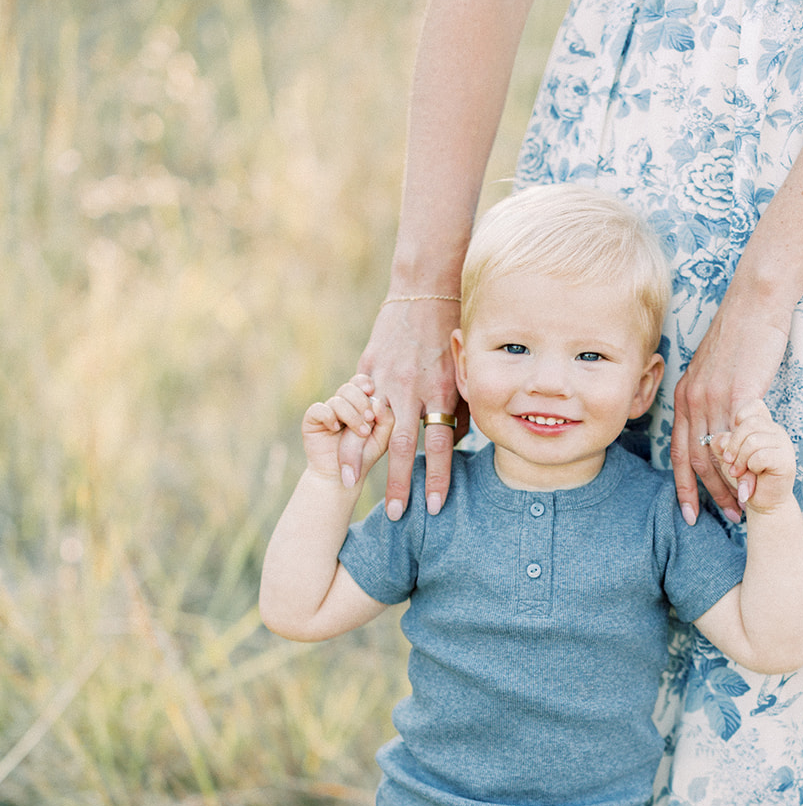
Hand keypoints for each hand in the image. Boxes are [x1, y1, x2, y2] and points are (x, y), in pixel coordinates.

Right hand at [302, 375, 393, 485]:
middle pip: (350, 387)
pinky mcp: (312, 419)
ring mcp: (327, 410)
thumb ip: (386, 420)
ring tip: (361, 432)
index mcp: (359, 403)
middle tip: (370, 419)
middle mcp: (343, 404)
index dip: (366, 384)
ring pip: (338, 399)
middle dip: (361, 402)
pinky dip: (329, 416)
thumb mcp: (383, 439)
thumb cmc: (364, 457)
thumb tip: (377, 400)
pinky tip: (335, 428)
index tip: (372, 393)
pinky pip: (319, 409)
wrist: (343, 477)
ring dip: (351, 415)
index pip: (362, 382)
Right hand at [345, 297, 468, 519]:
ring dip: (357, 457)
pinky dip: (347, 426)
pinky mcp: (369, 367)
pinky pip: (356, 401)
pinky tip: (335, 446)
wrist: (427, 289)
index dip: (436, 477)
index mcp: (441, 392)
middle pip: (404, 444)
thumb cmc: (453, 335)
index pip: (441, 444)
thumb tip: (458, 445)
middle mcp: (412, 388)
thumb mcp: (464, 373)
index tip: (432, 508)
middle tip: (393, 516)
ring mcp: (386, 378)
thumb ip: (462, 410)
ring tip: (347, 483)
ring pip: (369, 425)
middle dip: (396, 482)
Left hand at [671, 286, 791, 524]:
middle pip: (697, 460)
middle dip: (707, 496)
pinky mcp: (740, 393)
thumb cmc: (740, 333)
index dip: (683, 486)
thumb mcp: (712, 368)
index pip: (679, 452)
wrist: (756, 301)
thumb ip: (708, 396)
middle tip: (724, 520)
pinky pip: (739, 440)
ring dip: (729, 488)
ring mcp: (716, 397)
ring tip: (743, 508)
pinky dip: (745, 466)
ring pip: (718, 455)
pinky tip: (755, 483)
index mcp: (685, 396)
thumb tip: (715, 423)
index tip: (688, 513)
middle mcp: (693, 400)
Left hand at [709, 400, 796, 514]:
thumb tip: (721, 438)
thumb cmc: (745, 477)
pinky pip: (760, 456)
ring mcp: (784, 444)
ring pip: (753, 440)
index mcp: (764, 425)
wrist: (763, 503)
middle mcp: (776, 431)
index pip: (754, 405)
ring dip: (741, 460)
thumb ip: (722, 443)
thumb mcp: (728, 457)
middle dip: (733, 445)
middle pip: (749, 423)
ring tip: (739, 472)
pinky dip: (751, 467)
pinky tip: (754, 474)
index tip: (734, 440)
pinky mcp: (786, 460)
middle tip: (730, 462)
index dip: (739, 420)